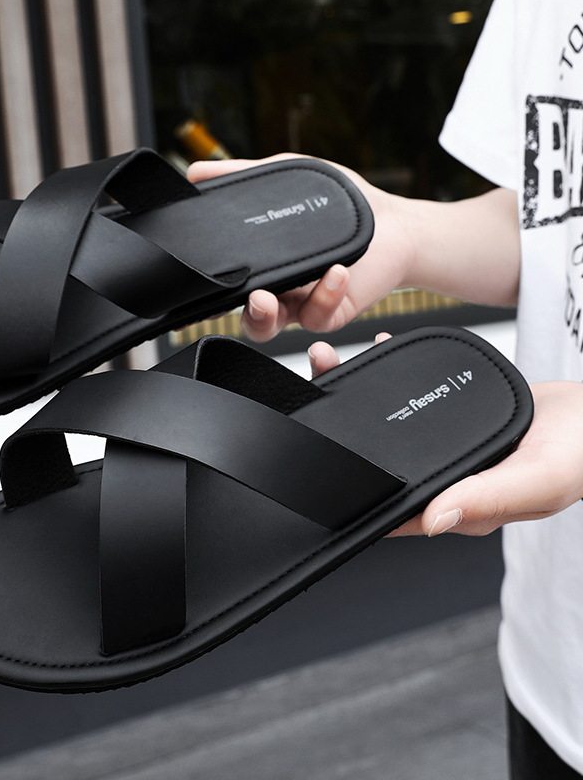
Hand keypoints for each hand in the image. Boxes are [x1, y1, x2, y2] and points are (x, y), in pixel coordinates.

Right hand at [188, 155, 415, 341]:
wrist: (393, 222)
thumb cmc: (340, 203)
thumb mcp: (286, 177)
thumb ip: (241, 176)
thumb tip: (194, 173)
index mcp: (260, 266)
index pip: (224, 285)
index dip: (208, 290)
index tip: (199, 281)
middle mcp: (277, 291)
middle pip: (242, 315)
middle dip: (235, 310)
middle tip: (242, 294)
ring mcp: (302, 305)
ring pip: (271, 328)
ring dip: (263, 317)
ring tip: (267, 298)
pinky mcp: (331, 312)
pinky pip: (318, 316)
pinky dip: (324, 294)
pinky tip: (336, 270)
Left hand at [310, 335, 582, 536]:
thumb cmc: (582, 454)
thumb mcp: (539, 479)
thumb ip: (487, 498)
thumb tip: (432, 521)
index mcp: (458, 506)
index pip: (392, 509)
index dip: (351, 490)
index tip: (317, 457)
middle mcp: (445, 479)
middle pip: (379, 462)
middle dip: (341, 431)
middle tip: (318, 387)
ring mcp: (447, 450)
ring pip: (388, 429)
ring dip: (358, 396)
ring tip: (333, 363)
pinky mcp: (452, 423)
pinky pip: (412, 402)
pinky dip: (391, 378)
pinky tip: (378, 352)